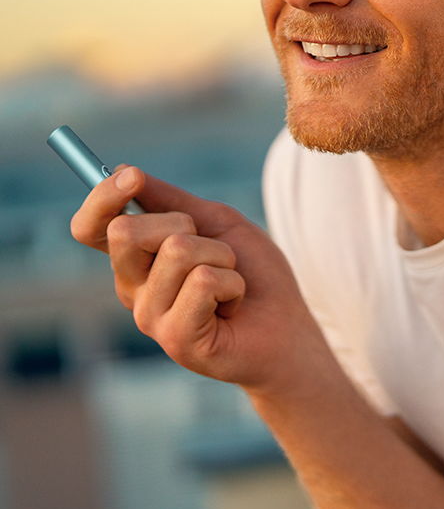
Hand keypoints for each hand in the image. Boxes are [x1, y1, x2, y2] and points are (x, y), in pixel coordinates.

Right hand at [71, 165, 328, 392]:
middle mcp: (134, 288)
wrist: (287, 326)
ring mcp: (149, 316)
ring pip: (177, 250)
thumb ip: (172, 201)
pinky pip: (204, 281)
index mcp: (137, 260)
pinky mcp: (174, 337)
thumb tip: (125, 171)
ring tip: (231, 282)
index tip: (133, 177)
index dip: (102, 198)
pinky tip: (233, 306)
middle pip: (125, 230)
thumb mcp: (217, 224)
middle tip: (214, 250)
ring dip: (222, 256)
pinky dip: (233, 283)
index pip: (91, 227)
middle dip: (183, 223)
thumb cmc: (254, 275)